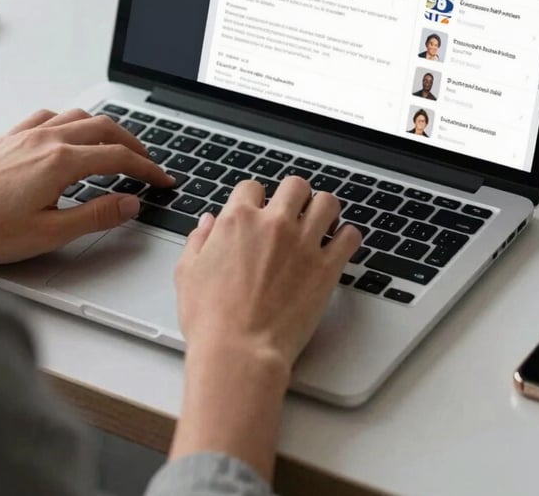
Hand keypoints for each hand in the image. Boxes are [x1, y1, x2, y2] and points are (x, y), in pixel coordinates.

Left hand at [0, 108, 172, 263]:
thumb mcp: (50, 233)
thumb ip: (96, 216)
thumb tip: (130, 204)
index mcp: (60, 162)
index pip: (119, 158)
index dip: (147, 169)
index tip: (162, 180)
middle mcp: (46, 140)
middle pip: (105, 129)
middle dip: (133, 144)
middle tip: (148, 163)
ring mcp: (27, 135)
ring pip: (79, 116)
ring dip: (105, 129)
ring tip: (117, 146)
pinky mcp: (10, 138)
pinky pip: (49, 116)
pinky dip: (71, 121)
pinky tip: (70, 134)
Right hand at [169, 176, 360, 478]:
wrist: (239, 352)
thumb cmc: (211, 320)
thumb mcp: (187, 273)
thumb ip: (198, 240)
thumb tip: (207, 223)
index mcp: (238, 220)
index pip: (252, 187)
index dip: (255, 199)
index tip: (258, 211)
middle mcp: (274, 224)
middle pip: (295, 185)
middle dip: (294, 196)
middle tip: (294, 211)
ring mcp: (303, 243)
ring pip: (327, 202)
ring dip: (324, 209)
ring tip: (322, 222)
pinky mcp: (326, 267)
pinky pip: (350, 236)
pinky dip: (348, 236)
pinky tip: (340, 244)